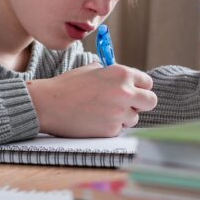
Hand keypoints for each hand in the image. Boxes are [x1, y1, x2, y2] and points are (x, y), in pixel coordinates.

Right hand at [27, 64, 156, 136]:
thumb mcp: (94, 69)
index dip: (140, 87)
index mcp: (122, 74)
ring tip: (103, 111)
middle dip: (141, 103)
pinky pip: (120, 129)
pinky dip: (111, 126)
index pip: (148, 82)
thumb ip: (114, 74)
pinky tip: (95, 120)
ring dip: (124, 116)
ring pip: (135, 118)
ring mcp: (119, 113)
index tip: (134, 91)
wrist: (48, 104)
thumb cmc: (68, 85)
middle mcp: (125, 93)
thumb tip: (129, 81)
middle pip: (151, 101)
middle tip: (128, 104)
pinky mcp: (111, 130)